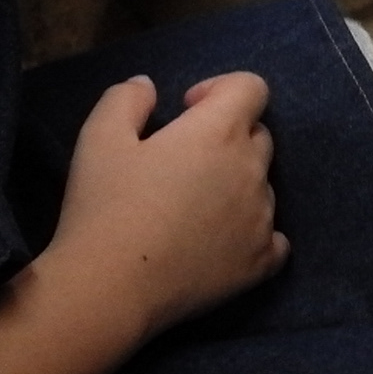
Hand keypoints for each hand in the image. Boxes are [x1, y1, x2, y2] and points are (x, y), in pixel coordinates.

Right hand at [45, 73, 285, 340]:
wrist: (110, 288)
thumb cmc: (104, 208)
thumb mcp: (99, 139)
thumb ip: (126, 99)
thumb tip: (148, 86)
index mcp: (219, 133)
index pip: (252, 87)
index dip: (220, 89)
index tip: (187, 110)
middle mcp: (252, 171)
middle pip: (258, 136)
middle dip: (227, 137)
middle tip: (181, 162)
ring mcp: (262, 218)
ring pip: (263, 186)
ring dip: (236, 185)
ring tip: (189, 208)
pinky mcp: (261, 261)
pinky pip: (274, 236)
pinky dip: (252, 232)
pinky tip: (218, 241)